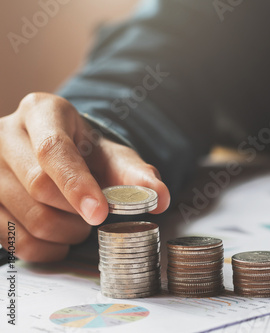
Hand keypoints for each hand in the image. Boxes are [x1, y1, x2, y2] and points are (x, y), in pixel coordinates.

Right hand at [0, 93, 169, 261]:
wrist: (56, 154)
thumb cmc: (85, 153)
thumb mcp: (113, 155)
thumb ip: (137, 174)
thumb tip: (160, 197)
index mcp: (42, 111)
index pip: (54, 150)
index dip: (78, 186)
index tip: (101, 214)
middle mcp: (5, 134)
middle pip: (39, 187)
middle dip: (76, 212)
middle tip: (96, 216)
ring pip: (24, 217)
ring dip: (63, 233)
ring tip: (79, 224)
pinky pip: (11, 239)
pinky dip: (44, 248)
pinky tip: (60, 238)